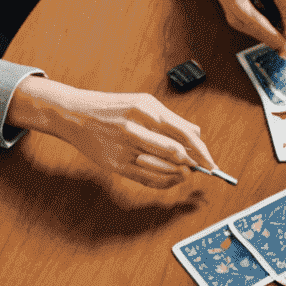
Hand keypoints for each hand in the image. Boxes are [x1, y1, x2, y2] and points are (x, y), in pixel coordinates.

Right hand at [8, 78, 218, 189]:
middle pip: (176, 153)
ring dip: (180, 174)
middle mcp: (135, 128)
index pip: (184, 134)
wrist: (73, 114)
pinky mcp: (116, 164)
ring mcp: (124, 148)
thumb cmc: (112, 108)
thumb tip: (197, 134)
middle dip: (193, 164)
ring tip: (186, 172)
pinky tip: (171, 179)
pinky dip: (165, 182)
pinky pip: (147, 179)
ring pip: (163, 168)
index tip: (212, 162)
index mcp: (145, 109)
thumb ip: (171, 119)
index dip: (202, 151)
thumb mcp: (142, 103)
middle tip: (201, 169)